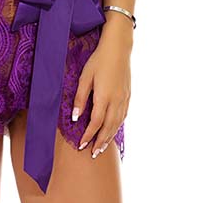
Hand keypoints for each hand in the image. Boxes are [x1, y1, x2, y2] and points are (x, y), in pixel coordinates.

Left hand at [71, 42, 130, 158]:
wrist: (118, 48)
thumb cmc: (99, 61)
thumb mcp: (85, 77)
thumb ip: (80, 98)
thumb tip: (75, 117)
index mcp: (104, 97)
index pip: (96, 123)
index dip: (88, 136)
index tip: (81, 145)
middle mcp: (117, 101)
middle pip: (108, 128)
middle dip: (100, 142)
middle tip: (93, 154)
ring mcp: (124, 99)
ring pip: (117, 124)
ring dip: (109, 137)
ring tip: (102, 147)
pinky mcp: (128, 96)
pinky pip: (123, 116)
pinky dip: (117, 127)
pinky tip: (112, 130)